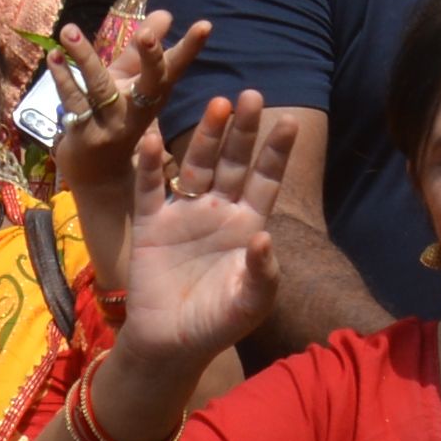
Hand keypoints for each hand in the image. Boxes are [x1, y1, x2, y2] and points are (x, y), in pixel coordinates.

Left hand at [49, 13, 210, 210]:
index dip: (190, 47)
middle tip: (145, 35)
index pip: (176, 66)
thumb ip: (141, 51)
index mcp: (155, 95)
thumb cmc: (117, 118)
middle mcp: (139, 110)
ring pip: (100, 87)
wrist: (97, 172)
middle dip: (150, 58)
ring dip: (85, 58)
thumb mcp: (131, 83)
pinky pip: (73, 101)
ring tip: (69, 30)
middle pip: (151, 82)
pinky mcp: (84, 134)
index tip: (205, 25)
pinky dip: (62, 78)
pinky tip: (53, 56)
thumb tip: (165, 13)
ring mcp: (112, 124)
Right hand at [109, 94, 296, 374]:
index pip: (266, 179)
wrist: (171, 345)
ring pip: (197, 167)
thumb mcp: (251, 302)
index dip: (276, 152)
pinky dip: (150, 165)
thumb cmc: (218, 322)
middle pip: (233, 162)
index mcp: (249, 224)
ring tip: (218, 105)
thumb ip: (263, 272)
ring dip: (206, 137)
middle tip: (252, 95)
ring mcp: (185, 215)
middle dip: (243, 131)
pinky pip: (150, 189)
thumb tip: (264, 238)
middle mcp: (219, 211)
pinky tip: (153, 138)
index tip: (290, 122)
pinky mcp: (151, 226)